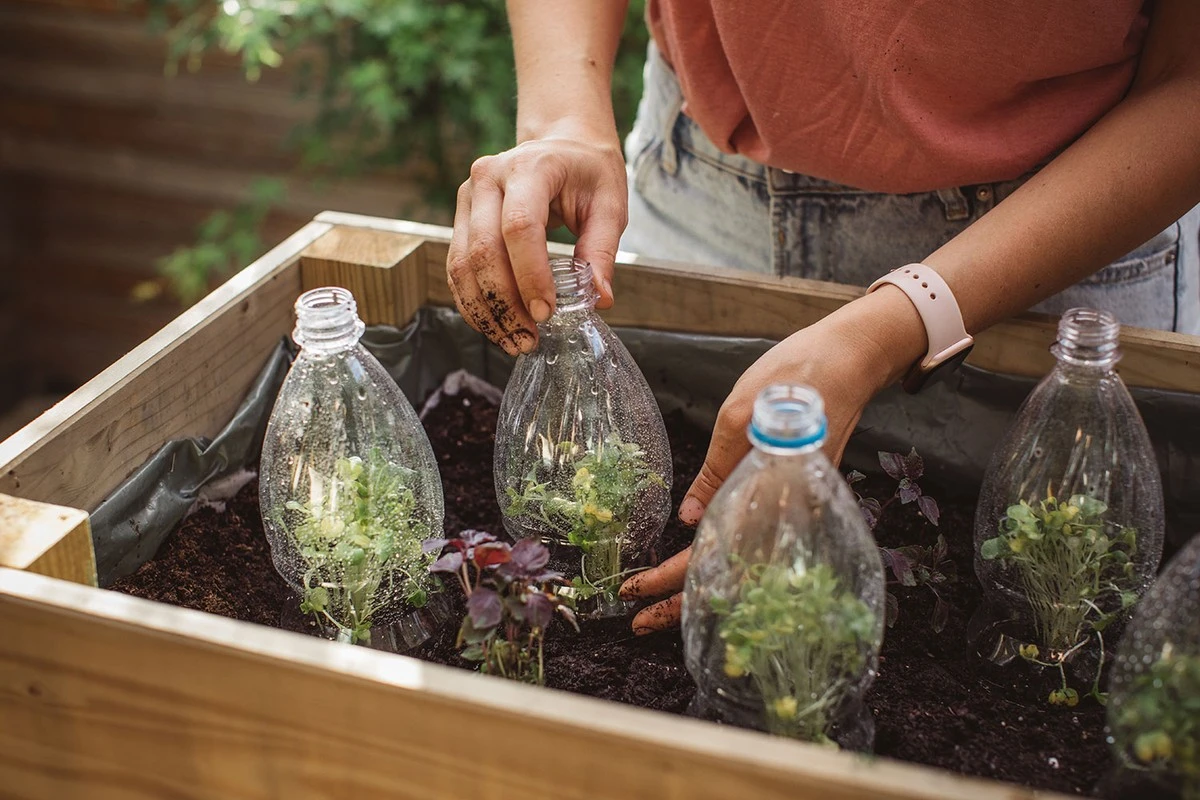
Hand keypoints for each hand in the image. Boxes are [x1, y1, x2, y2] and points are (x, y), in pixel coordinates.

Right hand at [445, 125, 627, 355]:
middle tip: (529, 338)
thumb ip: (603, 250)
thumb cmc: (588, 173)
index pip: (520, 227)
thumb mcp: (609, 204)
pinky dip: (473, 302)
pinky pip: (457, 268)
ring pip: (461, 264)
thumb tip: (599, 299)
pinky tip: (496, 325)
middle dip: (505, 303)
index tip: (547, 312)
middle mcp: (488, 178)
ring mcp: (468, 197)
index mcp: (530, 167)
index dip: (530, 275)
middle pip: (483, 250)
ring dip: (485, 310)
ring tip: (514, 340)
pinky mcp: (461, 218)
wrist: (561, 145)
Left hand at [619, 287, 926, 632]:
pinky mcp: (799, 497)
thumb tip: (690, 520)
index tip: (634, 592)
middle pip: (730, 573)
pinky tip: (707, 572)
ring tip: (662, 610)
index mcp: (770, 492)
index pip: (713, 552)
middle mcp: (788, 512)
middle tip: (638, 622)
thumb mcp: (738, 414)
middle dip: (683, 600)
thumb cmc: (795, 377)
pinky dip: (729, 565)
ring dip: (703, 589)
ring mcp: (797, 508)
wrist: (851, 359)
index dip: (672, 577)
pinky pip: (760, 544)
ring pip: (744, 564)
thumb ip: (716, 472)